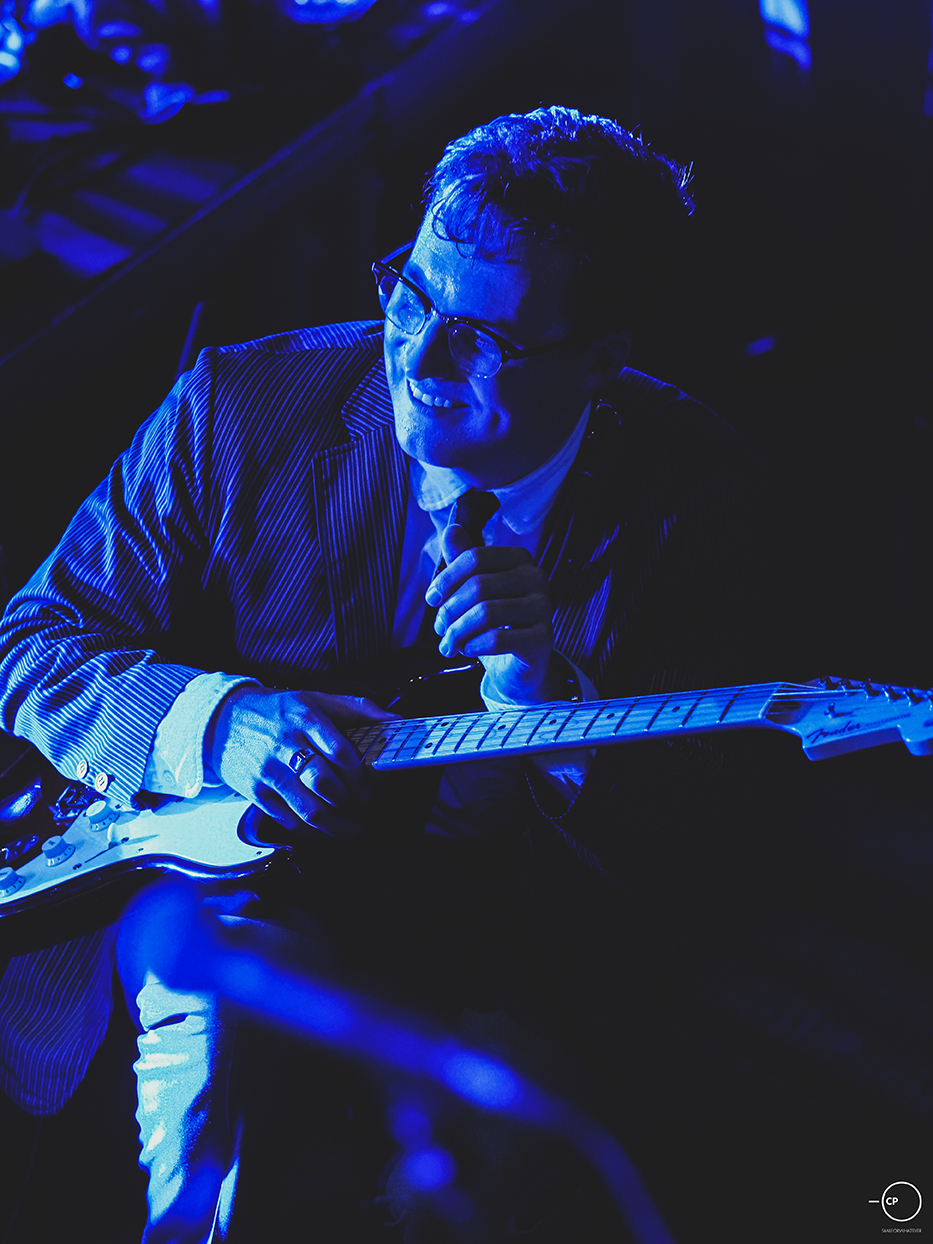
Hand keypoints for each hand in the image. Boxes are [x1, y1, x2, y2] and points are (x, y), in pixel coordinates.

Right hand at [205, 686, 394, 835]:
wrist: (222, 719)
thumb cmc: (276, 710)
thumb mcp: (315, 698)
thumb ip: (357, 709)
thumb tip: (395, 720)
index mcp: (304, 718)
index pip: (339, 751)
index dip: (360, 775)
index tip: (370, 787)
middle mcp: (285, 745)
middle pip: (323, 782)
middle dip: (349, 801)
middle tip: (363, 806)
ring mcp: (269, 771)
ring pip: (307, 809)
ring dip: (335, 825)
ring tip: (352, 829)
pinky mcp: (256, 792)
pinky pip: (287, 820)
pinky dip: (310, 832)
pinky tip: (324, 831)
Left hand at [424, 517, 558, 703]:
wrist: (515, 666)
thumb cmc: (494, 624)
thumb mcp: (475, 590)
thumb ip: (463, 560)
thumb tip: (451, 529)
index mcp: (519, 558)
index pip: (475, 558)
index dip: (446, 579)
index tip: (431, 599)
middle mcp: (536, 577)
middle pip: (478, 586)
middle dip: (449, 610)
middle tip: (440, 628)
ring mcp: (543, 607)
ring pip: (486, 613)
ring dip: (458, 631)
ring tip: (449, 644)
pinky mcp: (543, 638)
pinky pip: (497, 639)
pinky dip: (473, 646)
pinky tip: (467, 650)